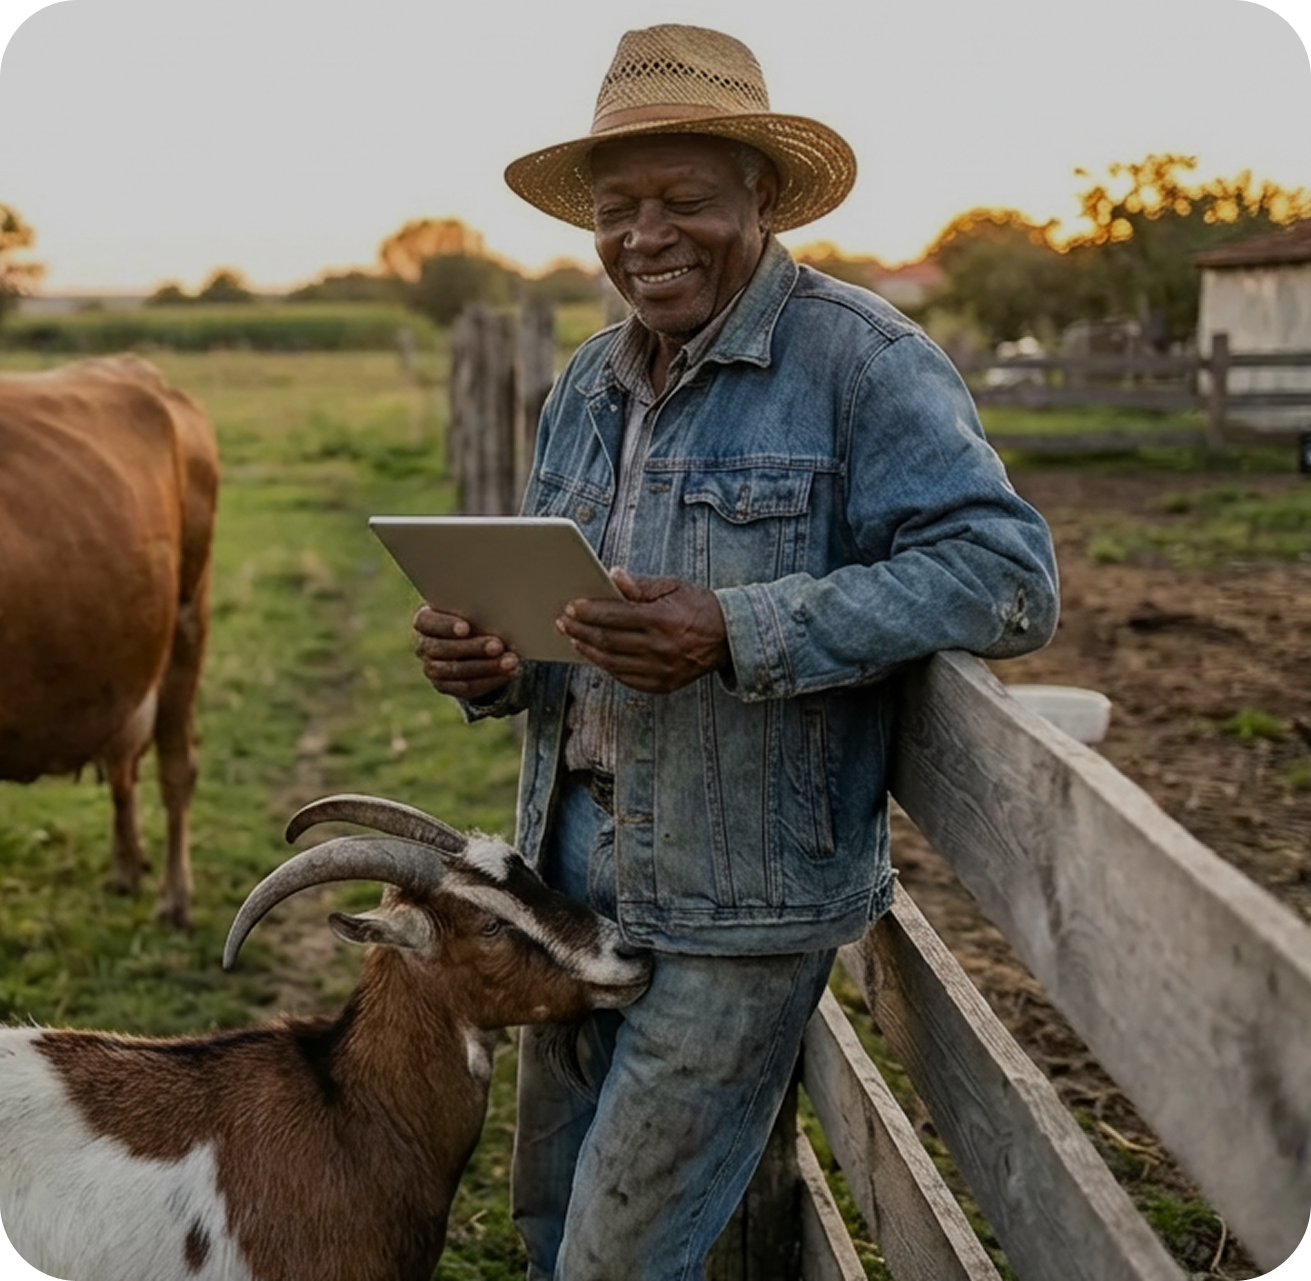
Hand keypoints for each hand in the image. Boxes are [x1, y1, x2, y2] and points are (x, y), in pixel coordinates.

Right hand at [413, 605, 518, 700]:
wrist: (475, 642)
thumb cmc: (474, 616)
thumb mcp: (474, 609)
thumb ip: (479, 610)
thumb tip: (502, 614)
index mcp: (425, 620)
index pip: (427, 622)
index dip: (445, 626)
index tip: (466, 628)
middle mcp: (424, 645)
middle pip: (442, 648)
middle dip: (473, 648)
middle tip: (498, 646)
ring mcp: (431, 668)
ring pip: (455, 671)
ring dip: (486, 667)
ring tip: (511, 662)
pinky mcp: (444, 686)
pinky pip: (466, 687)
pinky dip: (490, 681)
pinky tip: (508, 673)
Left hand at [557, 568, 729, 693]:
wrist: (729, 638)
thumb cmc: (699, 607)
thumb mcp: (673, 587)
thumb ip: (641, 585)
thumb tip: (613, 576)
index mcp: (661, 620)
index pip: (615, 616)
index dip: (589, 612)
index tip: (571, 607)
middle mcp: (660, 648)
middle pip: (608, 641)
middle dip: (580, 631)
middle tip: (564, 622)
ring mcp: (661, 670)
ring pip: (612, 663)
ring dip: (588, 650)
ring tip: (574, 639)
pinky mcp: (662, 685)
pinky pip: (625, 678)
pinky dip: (607, 666)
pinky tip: (596, 655)